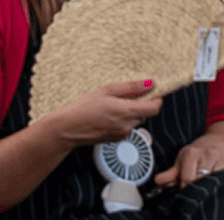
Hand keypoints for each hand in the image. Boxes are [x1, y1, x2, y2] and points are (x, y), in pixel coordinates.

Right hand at [43, 79, 161, 147]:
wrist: (66, 128)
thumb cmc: (81, 108)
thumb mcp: (106, 91)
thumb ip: (131, 87)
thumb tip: (150, 84)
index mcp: (126, 112)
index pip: (155, 107)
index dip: (156, 98)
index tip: (152, 91)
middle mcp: (127, 125)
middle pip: (146, 113)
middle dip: (141, 103)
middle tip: (126, 94)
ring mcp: (122, 134)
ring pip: (136, 120)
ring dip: (131, 112)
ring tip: (113, 104)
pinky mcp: (117, 140)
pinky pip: (127, 127)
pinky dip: (123, 119)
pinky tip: (109, 114)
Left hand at [154, 134, 223, 187]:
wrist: (215, 143)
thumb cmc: (195, 156)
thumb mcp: (181, 162)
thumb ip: (170, 174)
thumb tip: (158, 180)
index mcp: (192, 153)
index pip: (188, 178)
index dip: (186, 186)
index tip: (186, 187)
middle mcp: (208, 152)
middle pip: (202, 179)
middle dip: (198, 185)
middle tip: (196, 185)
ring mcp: (222, 155)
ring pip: (215, 179)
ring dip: (210, 183)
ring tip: (207, 180)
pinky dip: (221, 180)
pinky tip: (217, 177)